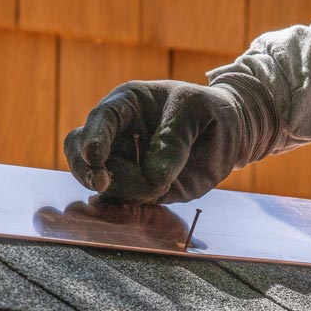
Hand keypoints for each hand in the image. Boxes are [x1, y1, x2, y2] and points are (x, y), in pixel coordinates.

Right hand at [63, 77, 276, 203]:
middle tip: (103, 183)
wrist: (229, 134)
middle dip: (86, 169)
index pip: (101, 118)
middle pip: (80, 150)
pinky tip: (146, 200)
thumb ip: (175, 138)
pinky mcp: (135, 188)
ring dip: (123, 190)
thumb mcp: (198, 111)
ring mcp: (124, 162)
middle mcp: (118, 134)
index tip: (95, 157)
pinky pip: (118, 201)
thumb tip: (153, 175)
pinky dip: (125, 206)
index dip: (93, 137)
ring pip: (99, 181)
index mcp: (127, 104)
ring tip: (161, 186)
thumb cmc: (210, 111)